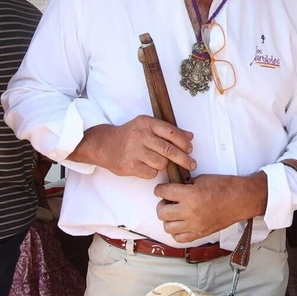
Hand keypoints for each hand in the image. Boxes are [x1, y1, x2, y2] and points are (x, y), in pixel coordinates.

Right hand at [75, 116, 194, 179]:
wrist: (105, 144)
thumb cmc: (130, 135)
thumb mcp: (147, 127)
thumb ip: (168, 131)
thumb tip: (190, 136)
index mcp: (147, 122)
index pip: (172, 133)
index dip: (184, 143)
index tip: (190, 150)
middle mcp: (140, 135)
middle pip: (170, 150)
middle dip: (184, 159)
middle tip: (191, 164)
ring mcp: (134, 151)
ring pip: (162, 163)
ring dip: (164, 165)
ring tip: (158, 162)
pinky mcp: (130, 165)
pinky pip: (151, 173)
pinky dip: (153, 172)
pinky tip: (147, 166)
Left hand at [155, 174, 266, 242]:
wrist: (241, 200)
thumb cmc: (225, 187)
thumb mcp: (202, 179)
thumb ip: (185, 185)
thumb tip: (173, 187)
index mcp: (191, 195)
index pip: (164, 192)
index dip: (160, 189)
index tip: (161, 189)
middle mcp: (190, 212)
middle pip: (162, 212)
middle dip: (161, 205)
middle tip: (167, 201)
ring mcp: (195, 225)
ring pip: (168, 227)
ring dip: (167, 219)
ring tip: (173, 213)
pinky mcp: (200, 234)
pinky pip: (179, 238)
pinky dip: (176, 232)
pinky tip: (180, 224)